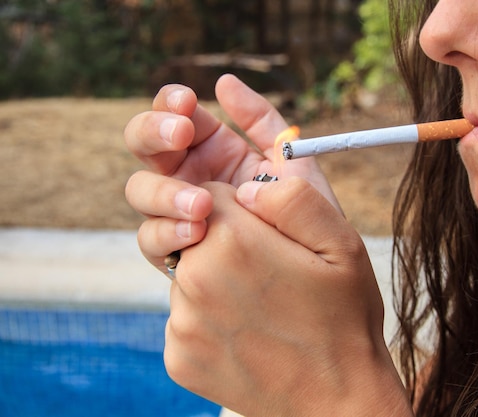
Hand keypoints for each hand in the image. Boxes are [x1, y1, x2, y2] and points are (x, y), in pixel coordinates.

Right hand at [125, 74, 338, 273]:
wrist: (317, 272)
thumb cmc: (307, 212)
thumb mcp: (292, 160)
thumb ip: (261, 120)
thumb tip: (223, 82)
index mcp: (214, 148)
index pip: (176, 113)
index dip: (171, 102)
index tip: (187, 103)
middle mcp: (189, 175)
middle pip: (144, 143)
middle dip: (153, 132)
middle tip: (180, 136)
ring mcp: (177, 213)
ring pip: (140, 189)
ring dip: (163, 190)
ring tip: (202, 204)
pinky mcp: (175, 251)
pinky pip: (150, 237)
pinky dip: (166, 230)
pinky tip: (196, 233)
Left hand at [164, 178, 411, 415]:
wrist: (338, 399)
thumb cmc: (344, 318)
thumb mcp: (342, 243)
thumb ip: (293, 198)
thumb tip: (245, 189)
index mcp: (231, 242)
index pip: (213, 196)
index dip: (246, 213)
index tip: (272, 240)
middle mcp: (193, 279)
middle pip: (197, 237)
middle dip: (229, 246)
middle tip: (273, 277)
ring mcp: (181, 323)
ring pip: (191, 277)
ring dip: (219, 284)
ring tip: (265, 310)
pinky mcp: (177, 356)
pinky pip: (188, 318)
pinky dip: (212, 322)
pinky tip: (249, 336)